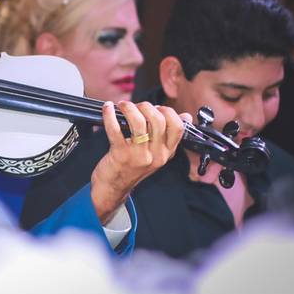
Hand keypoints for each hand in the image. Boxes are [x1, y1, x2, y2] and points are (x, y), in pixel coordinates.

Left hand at [90, 101, 191, 223]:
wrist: (113, 188)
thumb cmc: (132, 167)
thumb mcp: (156, 154)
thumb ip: (168, 136)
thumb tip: (185, 116)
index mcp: (167, 153)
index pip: (178, 126)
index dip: (167, 111)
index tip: (156, 108)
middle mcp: (156, 155)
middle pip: (158, 120)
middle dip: (146, 107)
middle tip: (135, 106)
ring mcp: (139, 156)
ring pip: (139, 122)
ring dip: (129, 108)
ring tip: (122, 105)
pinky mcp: (120, 154)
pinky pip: (115, 129)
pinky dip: (109, 115)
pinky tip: (107, 108)